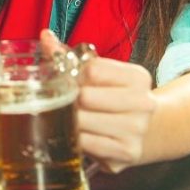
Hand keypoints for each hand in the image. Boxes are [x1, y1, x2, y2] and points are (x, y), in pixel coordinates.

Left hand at [39, 30, 156, 172]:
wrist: (144, 132)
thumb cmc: (113, 97)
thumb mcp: (101, 74)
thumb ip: (70, 56)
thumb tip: (45, 36)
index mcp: (138, 78)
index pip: (92, 69)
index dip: (73, 75)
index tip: (69, 81)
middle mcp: (143, 102)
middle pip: (86, 96)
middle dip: (69, 99)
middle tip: (64, 102)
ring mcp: (137, 130)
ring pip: (83, 120)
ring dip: (69, 120)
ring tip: (71, 118)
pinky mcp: (126, 152)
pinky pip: (85, 143)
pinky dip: (74, 138)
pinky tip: (78, 134)